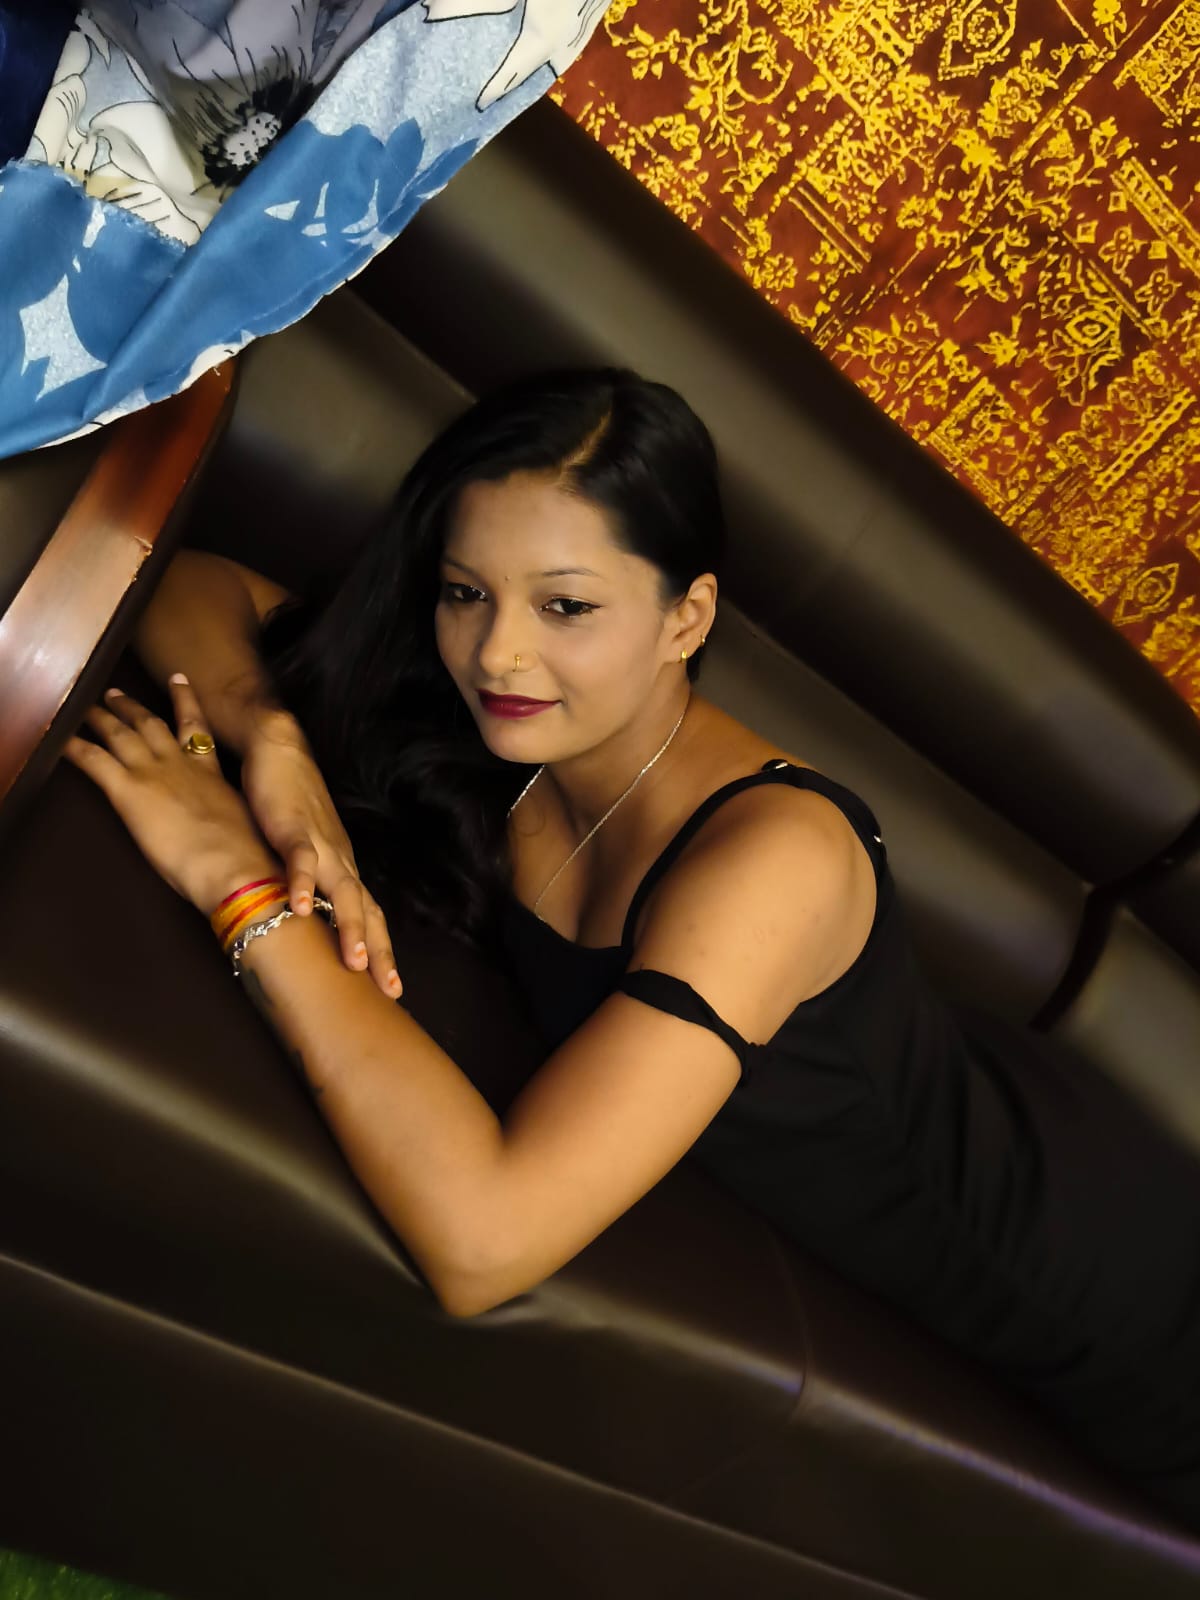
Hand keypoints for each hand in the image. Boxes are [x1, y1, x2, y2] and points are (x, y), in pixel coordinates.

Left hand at [62, 677, 279, 915]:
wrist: (231, 865)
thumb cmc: (242, 857)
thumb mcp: (242, 826)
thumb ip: (227, 816)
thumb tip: (228, 829)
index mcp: (210, 774)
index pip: (196, 729)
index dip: (186, 701)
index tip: (178, 680)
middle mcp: (180, 765)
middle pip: (152, 724)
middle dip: (132, 707)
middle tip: (115, 693)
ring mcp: (153, 773)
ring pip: (122, 734)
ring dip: (102, 717)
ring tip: (87, 707)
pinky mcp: (128, 790)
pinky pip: (94, 760)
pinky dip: (75, 746)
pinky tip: (61, 739)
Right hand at [239, 709, 401, 996]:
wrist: (279, 748)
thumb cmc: (290, 803)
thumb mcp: (303, 852)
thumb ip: (308, 884)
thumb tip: (305, 923)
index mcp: (343, 867)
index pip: (369, 916)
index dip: (381, 952)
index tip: (391, 989)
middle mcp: (340, 860)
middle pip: (366, 911)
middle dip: (378, 952)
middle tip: (389, 989)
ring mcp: (320, 843)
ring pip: (343, 890)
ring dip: (349, 926)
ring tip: (353, 962)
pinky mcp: (293, 826)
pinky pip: (300, 858)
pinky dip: (303, 883)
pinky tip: (300, 908)